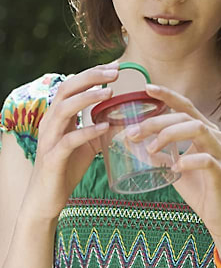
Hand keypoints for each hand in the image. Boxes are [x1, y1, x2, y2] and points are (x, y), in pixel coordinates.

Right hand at [23, 62, 117, 221]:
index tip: (115, 66)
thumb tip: (127, 116)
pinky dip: (87, 131)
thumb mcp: (87, 144)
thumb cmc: (66, 168)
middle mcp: (50, 123)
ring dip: (87, 98)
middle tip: (115, 73)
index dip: (93, 73)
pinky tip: (104, 126)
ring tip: (109, 92)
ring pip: (64, 109)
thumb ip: (101, 127)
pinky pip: (69, 140)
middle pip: (67, 89)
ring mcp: (49, 140)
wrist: (45, 201)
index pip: (73, 85)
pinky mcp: (52, 159)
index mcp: (58, 116)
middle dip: (91, 77)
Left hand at [131, 85, 220, 246]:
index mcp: (205, 131)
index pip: (186, 106)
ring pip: (198, 129)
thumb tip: (131, 143)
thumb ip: (158, 154)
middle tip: (133, 133)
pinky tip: (174, 168)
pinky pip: (206, 159)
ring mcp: (220, 152)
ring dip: (170, 135)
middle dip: (157, 121)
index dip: (168, 95)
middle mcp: (215, 136)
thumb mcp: (173, 167)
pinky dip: (188, 161)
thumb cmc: (199, 188)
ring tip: (150, 148)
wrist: (220, 216)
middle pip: (186, 117)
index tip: (147, 88)